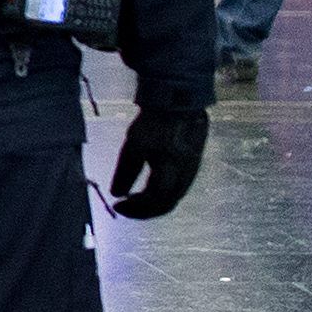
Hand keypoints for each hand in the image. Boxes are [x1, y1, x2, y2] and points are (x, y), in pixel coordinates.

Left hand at [110, 105, 208, 220]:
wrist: (180, 101)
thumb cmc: (154, 122)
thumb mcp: (134, 145)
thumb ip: (126, 171)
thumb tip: (117, 194)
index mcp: (170, 169)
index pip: (154, 200)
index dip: (135, 208)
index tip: (117, 204)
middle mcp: (185, 174)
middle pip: (167, 203)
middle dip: (145, 210)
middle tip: (125, 207)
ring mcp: (193, 170)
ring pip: (175, 196)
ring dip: (154, 203)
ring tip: (135, 198)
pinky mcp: (195, 163)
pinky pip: (180, 187)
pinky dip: (164, 193)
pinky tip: (150, 186)